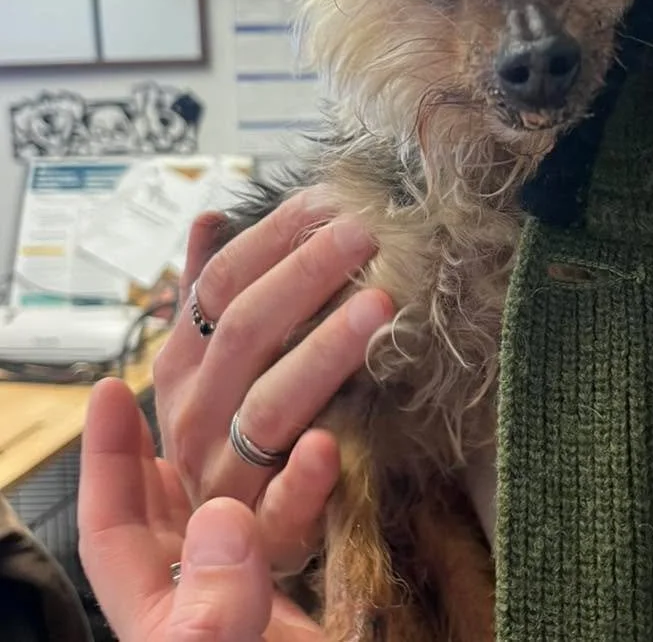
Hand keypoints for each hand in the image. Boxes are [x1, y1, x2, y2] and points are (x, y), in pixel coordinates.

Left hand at [79, 377, 323, 641]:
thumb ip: (210, 606)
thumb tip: (221, 516)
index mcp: (158, 611)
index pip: (113, 523)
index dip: (105, 456)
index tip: (110, 391)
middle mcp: (199, 591)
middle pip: (175, 498)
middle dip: (179, 433)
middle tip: (190, 377)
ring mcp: (251, 592)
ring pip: (243, 499)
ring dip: (262, 446)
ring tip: (278, 395)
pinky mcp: (305, 594)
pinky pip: (301, 520)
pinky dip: (312, 481)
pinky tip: (327, 450)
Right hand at [152, 189, 394, 572]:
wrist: (220, 541)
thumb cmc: (230, 428)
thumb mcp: (209, 361)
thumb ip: (209, 291)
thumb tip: (210, 218)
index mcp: (185, 366)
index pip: (220, 286)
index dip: (272, 238)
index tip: (327, 200)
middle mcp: (197, 413)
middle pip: (246, 332)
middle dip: (307, 275)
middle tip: (366, 232)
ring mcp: (226, 471)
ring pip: (271, 404)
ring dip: (324, 353)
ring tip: (379, 308)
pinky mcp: (266, 530)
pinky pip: (284, 504)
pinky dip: (306, 475)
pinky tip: (333, 443)